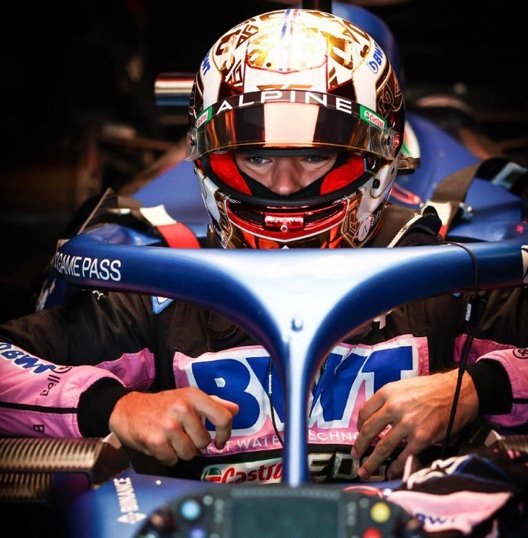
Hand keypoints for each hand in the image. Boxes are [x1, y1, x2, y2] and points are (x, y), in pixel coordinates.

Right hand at [109, 387, 238, 464]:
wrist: (127, 409)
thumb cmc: (162, 404)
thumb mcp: (188, 397)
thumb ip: (213, 404)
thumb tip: (235, 409)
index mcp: (194, 396)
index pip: (223, 417)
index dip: (225, 433)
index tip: (219, 441)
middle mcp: (183, 408)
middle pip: (204, 442)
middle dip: (196, 443)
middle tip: (184, 435)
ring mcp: (169, 425)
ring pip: (189, 454)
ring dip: (181, 451)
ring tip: (171, 439)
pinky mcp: (156, 441)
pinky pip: (172, 460)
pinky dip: (167, 457)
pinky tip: (161, 445)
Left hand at [351, 369, 478, 479]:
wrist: (458, 391)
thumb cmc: (430, 388)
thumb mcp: (402, 386)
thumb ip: (388, 400)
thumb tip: (375, 418)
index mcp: (387, 393)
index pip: (364, 413)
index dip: (359, 426)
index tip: (359, 434)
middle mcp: (393, 408)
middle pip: (368, 431)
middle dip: (360, 447)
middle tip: (355, 456)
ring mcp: (407, 424)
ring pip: (383, 447)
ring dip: (372, 462)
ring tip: (365, 472)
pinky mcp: (421, 438)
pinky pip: (404, 456)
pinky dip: (395, 468)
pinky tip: (390, 473)